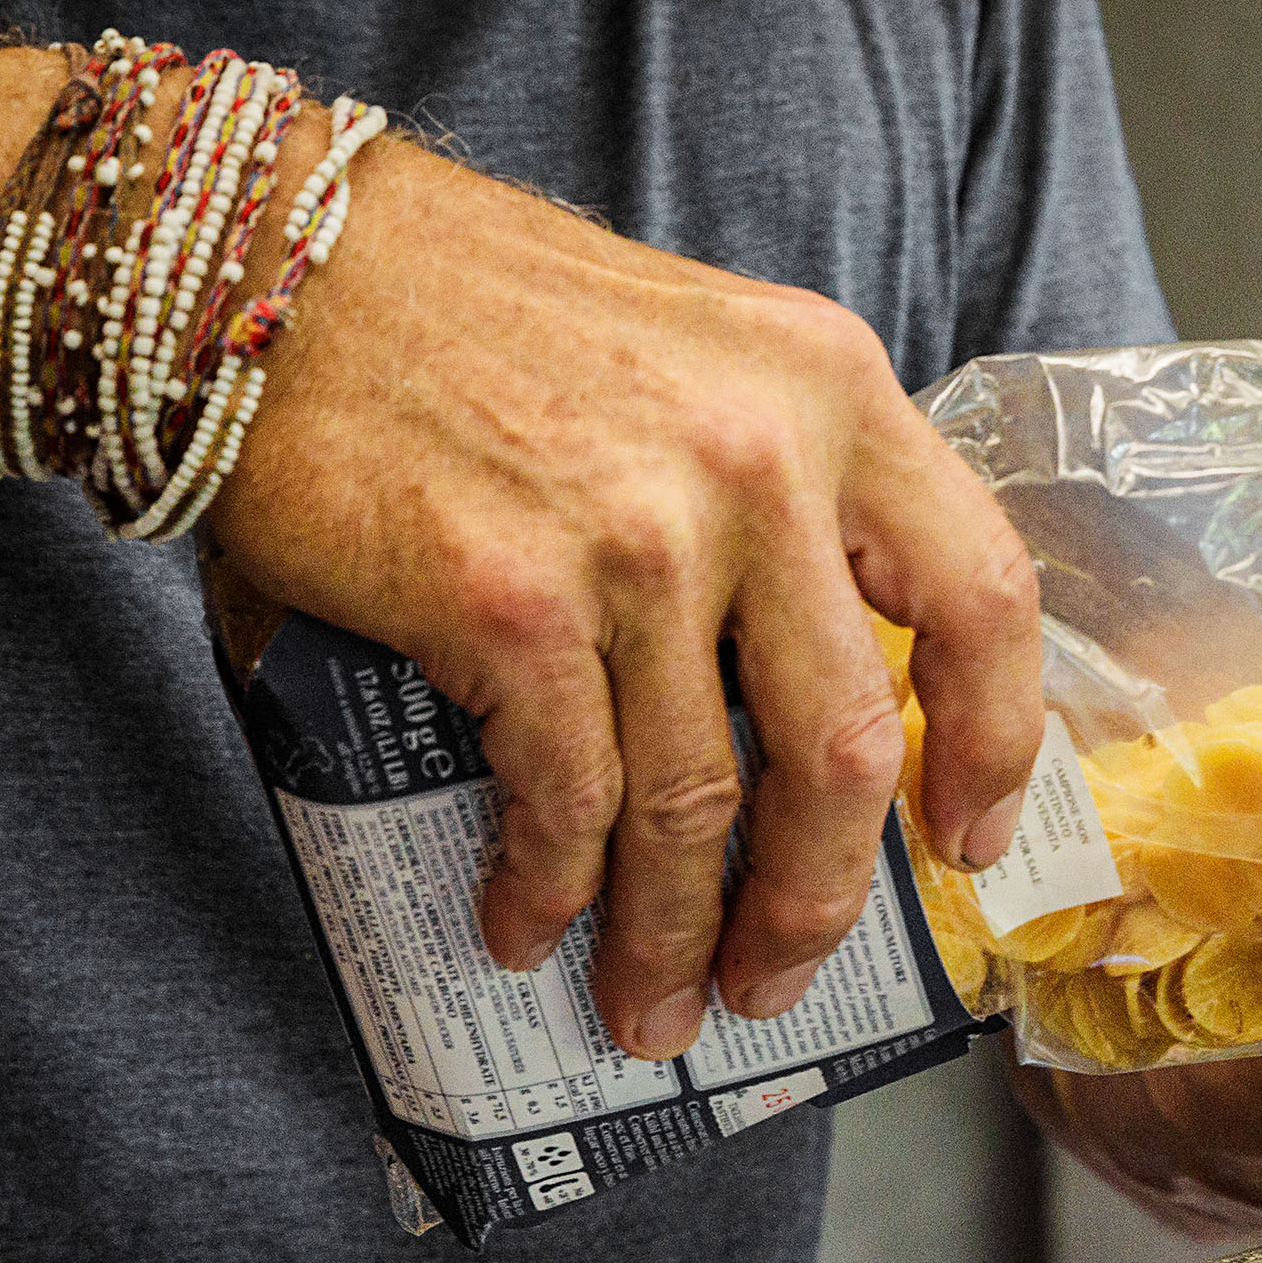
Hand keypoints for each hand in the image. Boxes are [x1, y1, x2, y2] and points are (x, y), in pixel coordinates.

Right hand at [213, 132, 1042, 1057]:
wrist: (266, 259)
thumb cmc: (470, 315)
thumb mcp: (696, 356)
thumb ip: (781, 491)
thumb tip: (805, 710)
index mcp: (833, 389)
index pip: (981, 593)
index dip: (995, 743)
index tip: (969, 840)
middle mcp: (763, 458)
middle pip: (845, 745)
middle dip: (815, 899)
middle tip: (779, 975)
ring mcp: (643, 532)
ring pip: (699, 801)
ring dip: (672, 933)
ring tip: (651, 1003)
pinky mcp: (513, 598)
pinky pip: (570, 796)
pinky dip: (552, 887)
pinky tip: (530, 926)